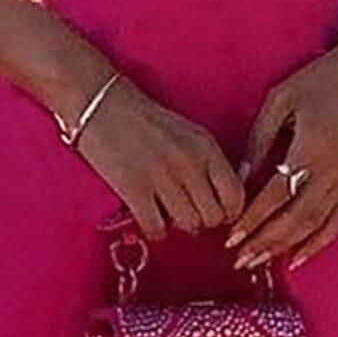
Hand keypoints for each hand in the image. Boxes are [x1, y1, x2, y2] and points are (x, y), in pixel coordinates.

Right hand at [73, 74, 245, 241]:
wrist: (101, 106)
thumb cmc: (148, 123)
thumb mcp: (190, 134)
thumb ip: (212, 164)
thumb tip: (230, 202)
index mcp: (206, 147)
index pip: (235, 196)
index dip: (229, 212)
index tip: (217, 212)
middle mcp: (189, 163)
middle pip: (213, 216)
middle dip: (203, 220)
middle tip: (188, 212)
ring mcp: (162, 177)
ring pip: (189, 225)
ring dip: (178, 225)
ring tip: (167, 211)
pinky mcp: (134, 189)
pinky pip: (157, 229)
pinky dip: (155, 230)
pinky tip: (149, 217)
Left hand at [225, 0, 337, 270]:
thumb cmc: (322, 80)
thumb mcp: (281, 99)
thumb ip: (260, 138)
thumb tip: (240, 175)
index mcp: (311, 149)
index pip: (276, 194)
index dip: (252, 219)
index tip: (230, 237)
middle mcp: (332, 171)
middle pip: (295, 218)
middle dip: (265, 243)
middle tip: (239, 260)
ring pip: (316, 225)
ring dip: (286, 248)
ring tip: (261, 263)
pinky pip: (337, 220)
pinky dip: (318, 242)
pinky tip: (299, 258)